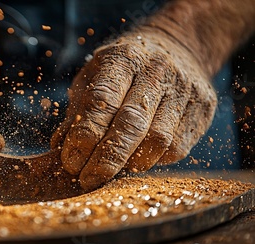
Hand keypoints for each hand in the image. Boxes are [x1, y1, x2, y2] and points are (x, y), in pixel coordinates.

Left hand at [52, 28, 216, 189]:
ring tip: (111, 172)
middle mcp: (157, 70)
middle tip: (87, 179)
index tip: (70, 162)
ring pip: (158, 140)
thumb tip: (57, 150)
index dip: (84, 137)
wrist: (176, 47)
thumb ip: (76, 113)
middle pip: (131, 124)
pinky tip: (136, 160)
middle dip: (106, 159)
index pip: (102, 101)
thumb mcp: (92, 79)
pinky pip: (177, 147)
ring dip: (130, 163)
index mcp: (123, 59)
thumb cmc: (122, 70)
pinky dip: (153, 162)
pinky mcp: (202, 108)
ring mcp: (184, 89)